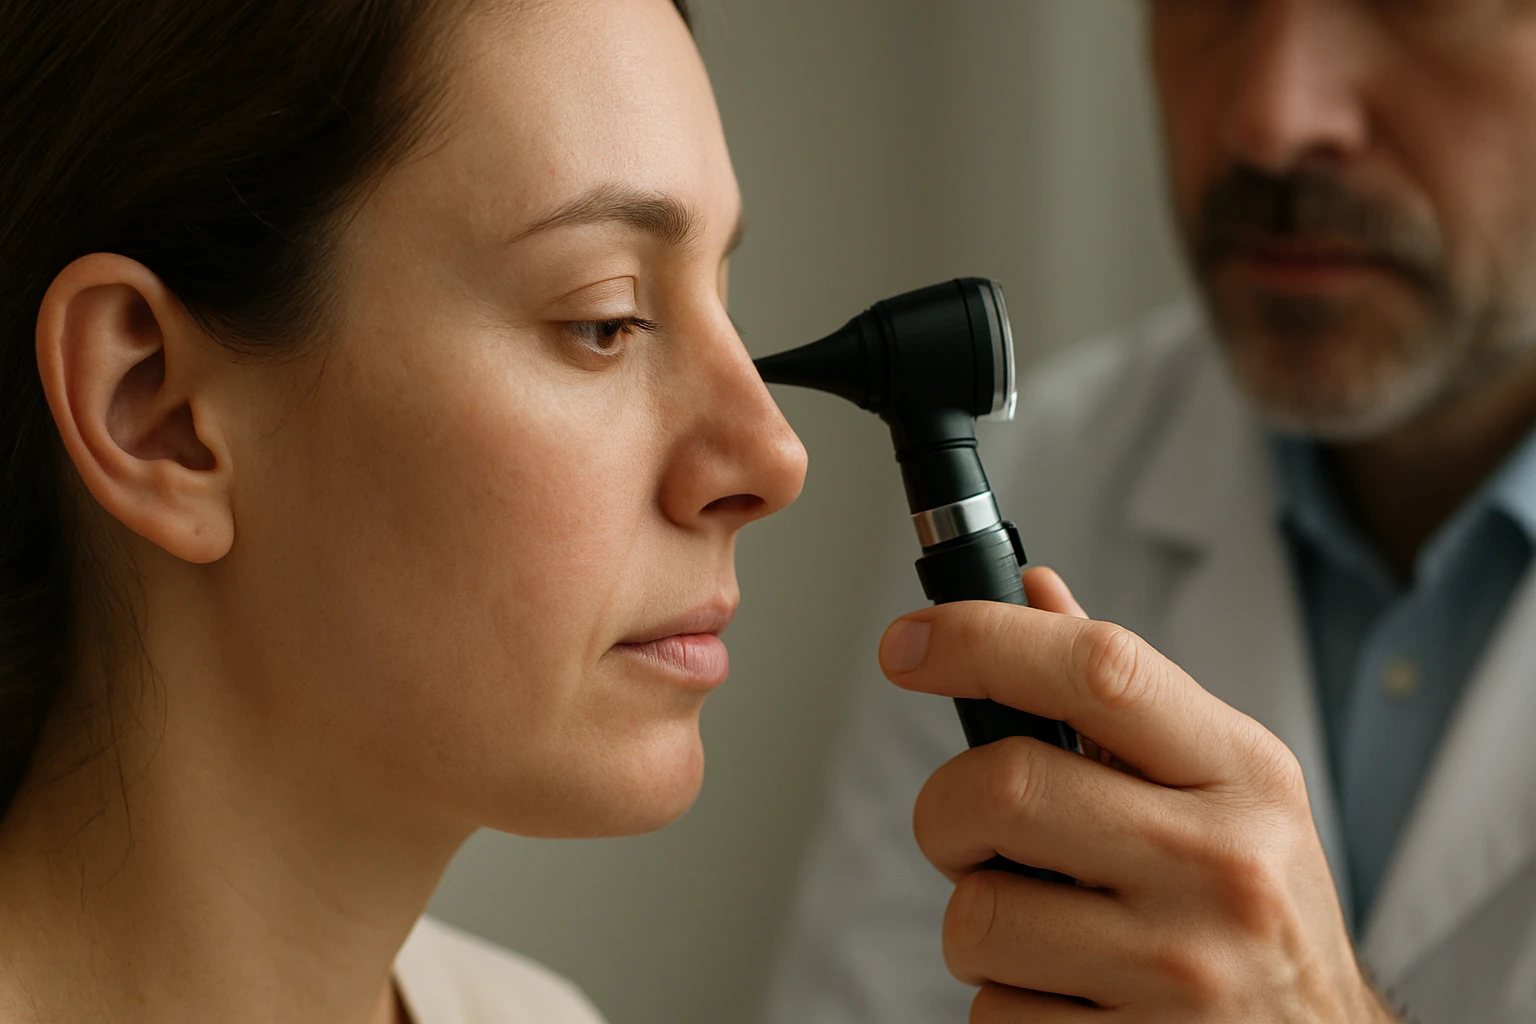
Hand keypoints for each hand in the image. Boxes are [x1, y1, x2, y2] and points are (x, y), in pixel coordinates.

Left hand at [878, 568, 1399, 1022]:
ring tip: (1044, 931)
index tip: (906, 642)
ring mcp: (1181, 972)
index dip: (982, 638)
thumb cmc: (1251, 905)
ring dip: (976, 923)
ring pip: (975, 916)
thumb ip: (1120, 694)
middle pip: (1003, 788)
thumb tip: (1033, 590)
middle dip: (947, 812)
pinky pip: (991, 1013)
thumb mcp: (1220, 788)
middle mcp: (1222, 865)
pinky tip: (1069, 995)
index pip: (1101, 668)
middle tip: (971, 834)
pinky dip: (1003, 1001)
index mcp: (1241, 774)